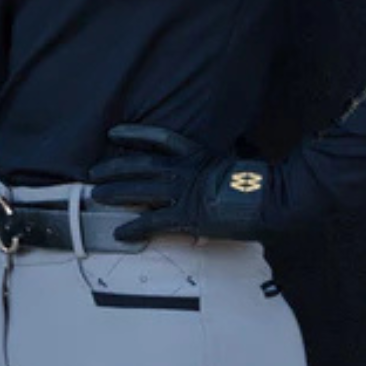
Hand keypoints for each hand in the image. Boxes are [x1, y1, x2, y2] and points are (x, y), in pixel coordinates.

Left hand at [86, 123, 279, 242]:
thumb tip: (221, 172)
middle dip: (114, 167)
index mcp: (198, 154)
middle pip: (140, 164)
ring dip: (114, 192)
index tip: (113, 133)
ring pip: (139, 189)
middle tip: (93, 171)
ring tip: (96, 196)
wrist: (273, 198)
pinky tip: (119, 232)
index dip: (133, 134)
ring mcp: (184, 192)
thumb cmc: (261, 183)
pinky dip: (133, 227)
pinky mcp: (187, 216)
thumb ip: (220, 167)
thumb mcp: (236, 164)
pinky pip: (152, 222)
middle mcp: (186, 169)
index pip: (158, 138)